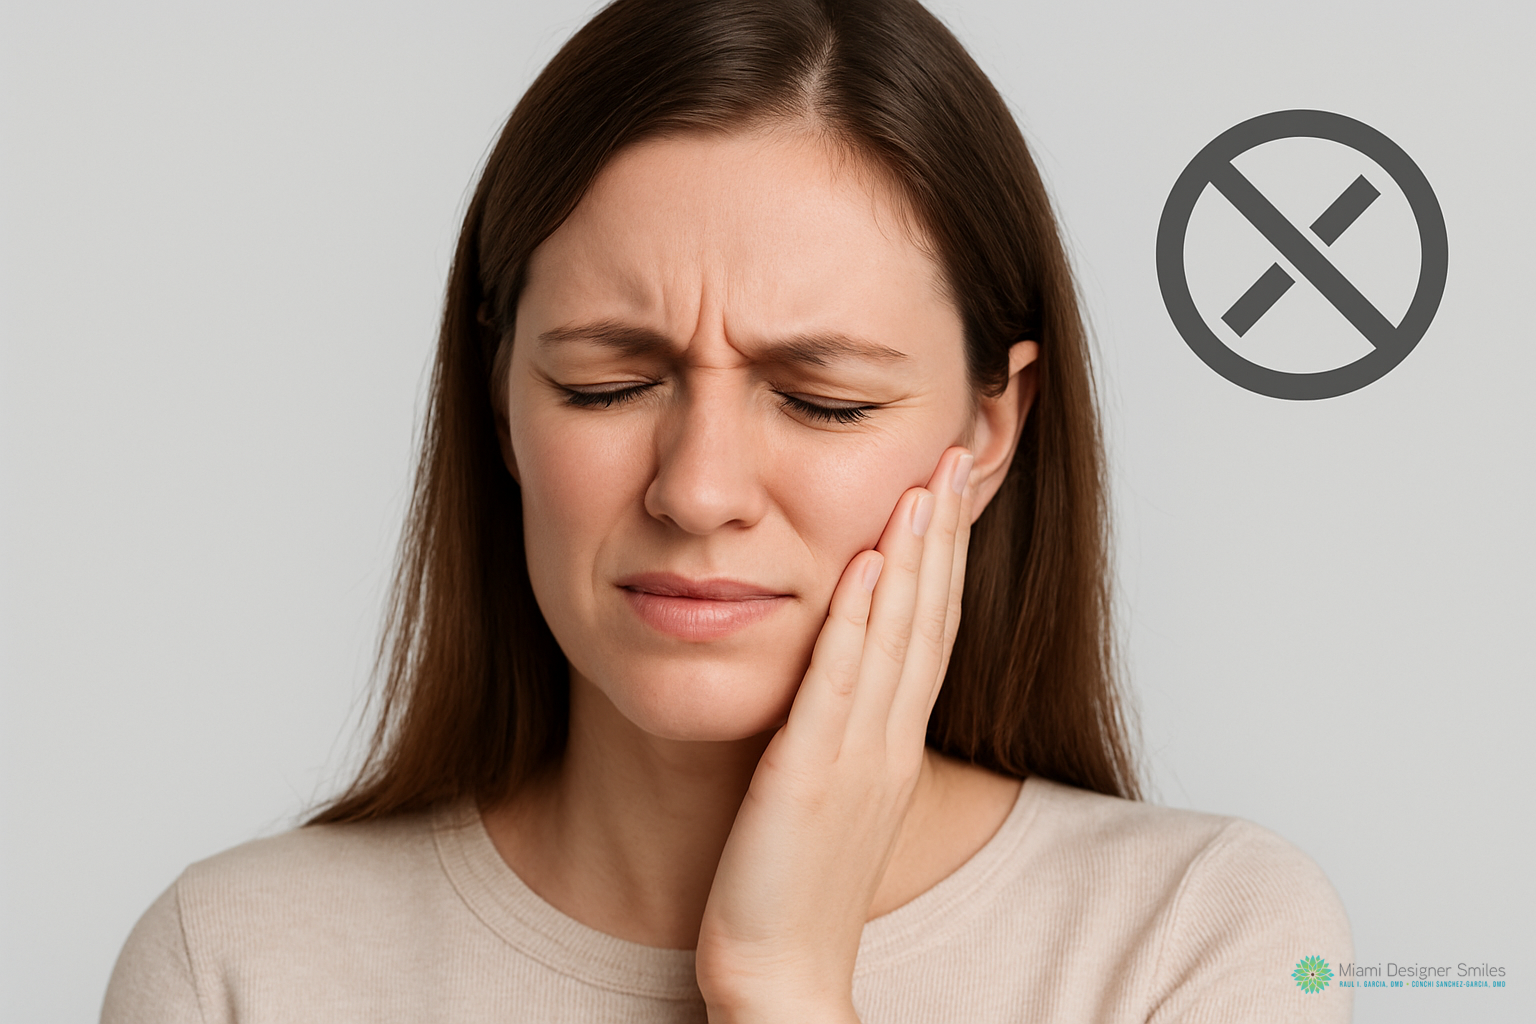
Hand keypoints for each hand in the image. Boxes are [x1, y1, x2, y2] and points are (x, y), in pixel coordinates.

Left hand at [694, 445, 977, 1023]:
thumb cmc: (796, 890)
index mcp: (891, 743)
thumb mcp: (832, 797)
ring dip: (909, 556)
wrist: (781, 975)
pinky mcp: (807, 777)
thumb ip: (841, 735)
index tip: (945, 490)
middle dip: (940, 532)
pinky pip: (838, 685)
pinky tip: (862, 565)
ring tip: (922, 482)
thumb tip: (839, 684)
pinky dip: (854, 621)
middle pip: (926, 618)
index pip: (928, 630)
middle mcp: (886, 741)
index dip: (941, 556)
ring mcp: (854, 757)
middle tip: (953, 454)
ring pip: (894, 637)